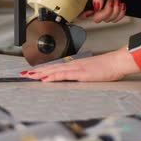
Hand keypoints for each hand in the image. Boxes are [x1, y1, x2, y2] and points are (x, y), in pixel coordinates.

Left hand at [20, 49, 135, 81]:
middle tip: (24, 73)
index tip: (33, 71)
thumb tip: (75, 77)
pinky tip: (45, 78)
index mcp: (75, 65)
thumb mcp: (92, 71)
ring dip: (41, 73)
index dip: (43, 69)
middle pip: (51, 68)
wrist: (116, 62)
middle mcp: (73, 65)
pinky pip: (64, 75)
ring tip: (29, 75)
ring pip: (54, 70)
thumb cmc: (108, 67)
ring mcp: (76, 68)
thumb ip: (83, 73)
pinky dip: (53, 76)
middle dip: (37, 71)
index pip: (56, 67)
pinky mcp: (80, 73)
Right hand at [79, 0, 134, 23]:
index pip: (81, 11)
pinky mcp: (114, 11)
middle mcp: (96, 4)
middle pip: (96, 18)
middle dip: (106, 12)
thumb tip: (96, 7)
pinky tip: (121, 4)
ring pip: (107, 19)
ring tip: (117, 0)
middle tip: (111, 1)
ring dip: (115, 11)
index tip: (94, 11)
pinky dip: (121, 13)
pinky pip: (115, 19)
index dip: (86, 14)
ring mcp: (105, 8)